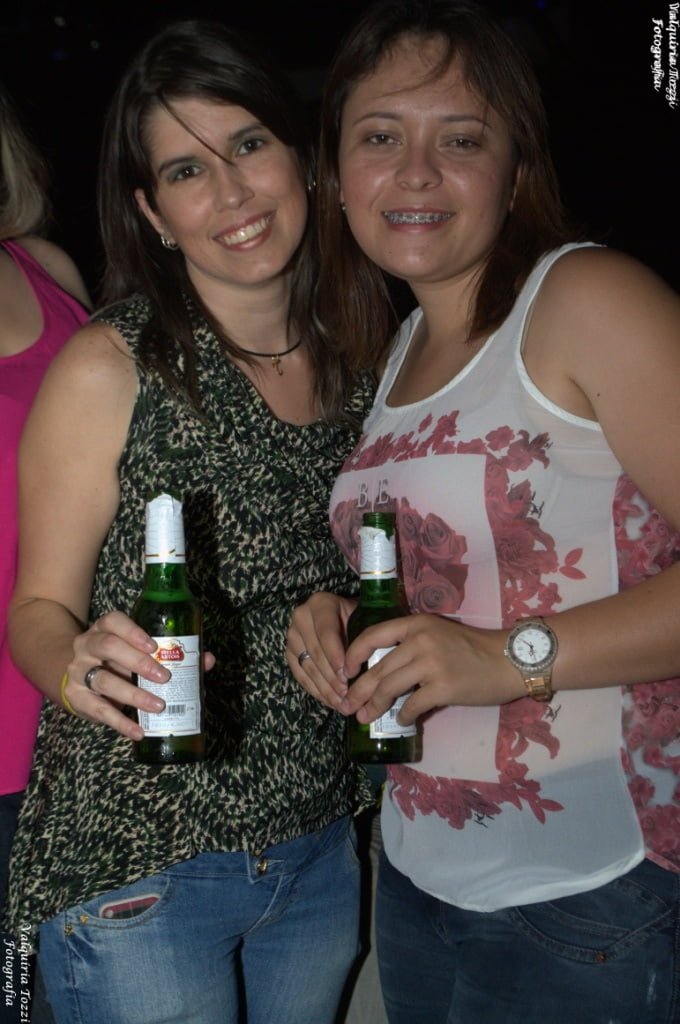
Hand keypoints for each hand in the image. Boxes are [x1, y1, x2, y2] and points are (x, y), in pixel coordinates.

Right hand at [62, 610, 215, 738]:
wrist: (77, 677)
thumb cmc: (117, 660)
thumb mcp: (136, 652)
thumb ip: (171, 654)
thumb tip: (207, 659)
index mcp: (104, 629)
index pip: (113, 621)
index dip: (133, 632)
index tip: (154, 646)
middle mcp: (87, 645)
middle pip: (108, 647)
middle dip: (138, 662)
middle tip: (164, 677)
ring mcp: (79, 671)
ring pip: (104, 680)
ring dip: (133, 694)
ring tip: (158, 706)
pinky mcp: (76, 698)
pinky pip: (99, 710)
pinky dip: (121, 722)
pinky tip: (138, 731)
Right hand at [286, 592, 356, 709]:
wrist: (342, 616)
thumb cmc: (357, 618)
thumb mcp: (363, 618)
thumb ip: (363, 636)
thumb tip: (369, 666)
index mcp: (320, 603)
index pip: (326, 632)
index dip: (336, 655)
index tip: (347, 675)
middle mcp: (301, 617)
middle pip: (316, 653)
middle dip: (332, 678)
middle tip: (348, 696)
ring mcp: (292, 636)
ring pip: (308, 667)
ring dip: (325, 689)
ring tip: (342, 705)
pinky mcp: (289, 653)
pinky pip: (301, 676)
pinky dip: (317, 691)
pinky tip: (331, 702)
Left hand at [342, 615, 523, 724]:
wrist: (509, 659)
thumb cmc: (473, 648)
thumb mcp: (438, 634)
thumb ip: (411, 646)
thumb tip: (382, 672)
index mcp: (417, 624)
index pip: (373, 635)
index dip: (354, 653)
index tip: (345, 670)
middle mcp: (420, 640)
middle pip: (378, 668)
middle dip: (358, 690)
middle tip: (346, 706)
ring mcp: (432, 663)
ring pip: (389, 687)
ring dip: (374, 706)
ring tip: (364, 718)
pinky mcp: (443, 687)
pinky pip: (412, 705)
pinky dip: (403, 715)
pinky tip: (402, 720)